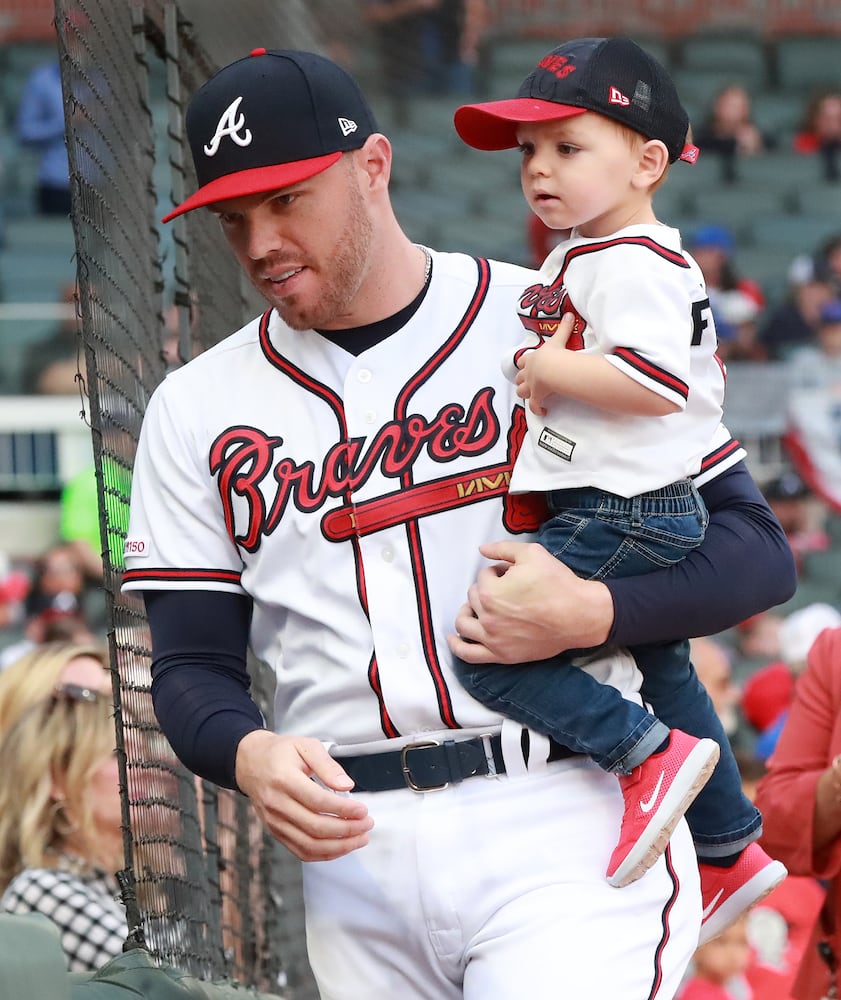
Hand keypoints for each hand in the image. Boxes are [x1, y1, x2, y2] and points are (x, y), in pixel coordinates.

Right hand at [235, 730, 373, 860]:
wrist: (251, 763)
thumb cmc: (280, 753)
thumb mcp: (305, 746)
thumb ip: (327, 765)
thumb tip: (346, 785)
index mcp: (284, 779)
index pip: (318, 801)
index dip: (344, 810)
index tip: (363, 810)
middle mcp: (277, 804)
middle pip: (315, 827)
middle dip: (347, 830)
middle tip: (367, 824)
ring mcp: (275, 821)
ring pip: (309, 845)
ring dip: (339, 847)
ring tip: (360, 838)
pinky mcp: (276, 832)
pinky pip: (301, 851)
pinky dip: (323, 854)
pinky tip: (340, 847)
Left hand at [447, 540, 613, 662]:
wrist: (579, 615)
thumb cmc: (557, 583)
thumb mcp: (531, 553)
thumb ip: (502, 548)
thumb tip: (481, 549)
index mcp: (491, 592)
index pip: (483, 576)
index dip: (498, 571)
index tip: (512, 574)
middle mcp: (487, 617)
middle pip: (473, 597)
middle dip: (486, 589)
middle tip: (507, 588)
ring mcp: (493, 639)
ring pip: (464, 623)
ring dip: (467, 611)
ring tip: (476, 607)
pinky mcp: (501, 655)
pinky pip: (469, 654)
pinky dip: (457, 646)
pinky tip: (452, 639)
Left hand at [515, 312, 574, 415]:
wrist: (553, 369)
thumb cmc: (555, 354)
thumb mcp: (558, 339)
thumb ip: (564, 327)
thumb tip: (570, 314)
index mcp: (532, 359)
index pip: (523, 361)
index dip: (524, 364)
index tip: (525, 366)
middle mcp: (528, 373)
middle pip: (519, 378)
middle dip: (522, 380)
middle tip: (528, 383)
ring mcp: (531, 386)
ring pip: (522, 392)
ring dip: (526, 394)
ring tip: (532, 396)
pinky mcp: (536, 397)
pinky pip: (535, 406)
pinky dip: (537, 409)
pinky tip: (542, 411)